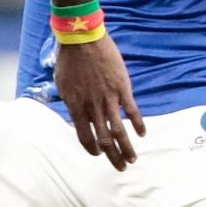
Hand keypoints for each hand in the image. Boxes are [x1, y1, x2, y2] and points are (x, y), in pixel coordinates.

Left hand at [54, 35, 144, 170]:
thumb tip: (74, 112)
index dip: (92, 149)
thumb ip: (71, 101)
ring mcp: (109, 99)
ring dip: (126, 148)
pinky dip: (138, 124)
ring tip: (132, 159)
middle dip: (112, 156)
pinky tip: (143, 134)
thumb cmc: (69, 59)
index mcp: (76, 107)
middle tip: (120, 167)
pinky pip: (132, 111)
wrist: (82, 39)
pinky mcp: (122, 89)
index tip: (98, 155)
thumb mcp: (62, 84)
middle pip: (104, 140)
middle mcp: (93, 108)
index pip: (85, 137)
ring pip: (119, 131)